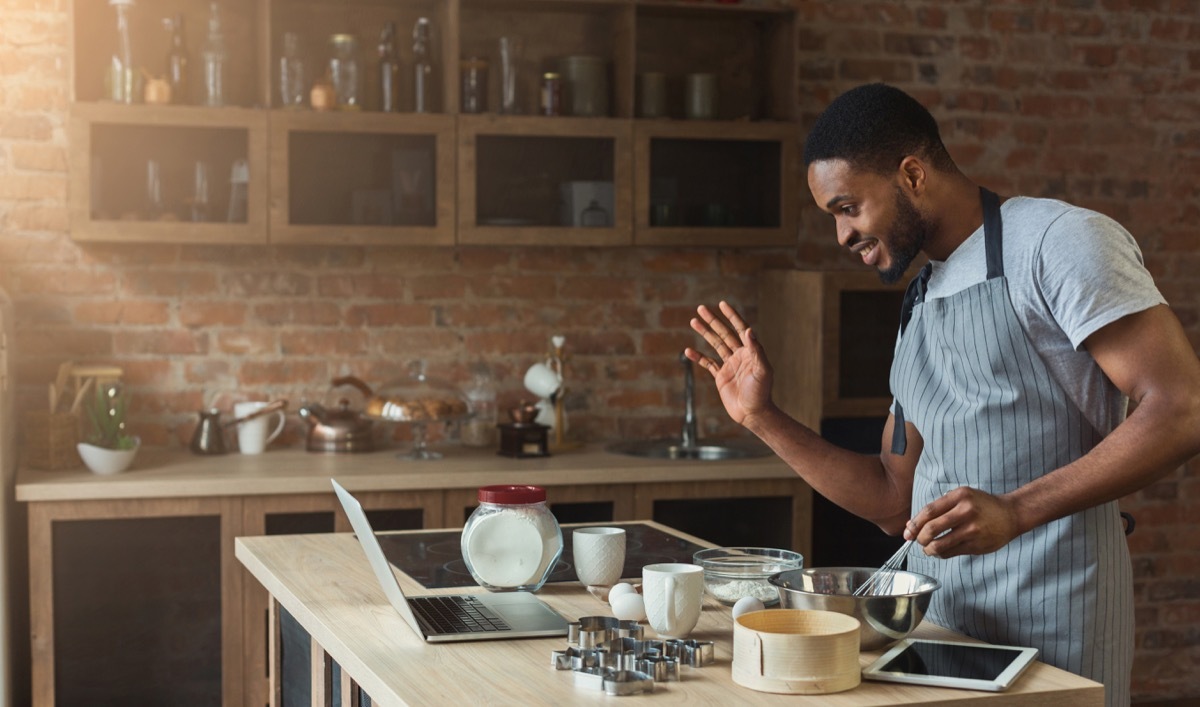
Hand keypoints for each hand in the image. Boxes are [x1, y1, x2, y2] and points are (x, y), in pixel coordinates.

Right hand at [683, 301, 773, 427]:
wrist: (753, 413)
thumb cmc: (761, 392)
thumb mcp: (762, 370)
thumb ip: (756, 350)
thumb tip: (749, 330)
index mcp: (750, 351)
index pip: (740, 329)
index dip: (732, 316)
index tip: (722, 304)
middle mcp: (739, 355)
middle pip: (724, 333)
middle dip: (713, 320)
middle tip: (701, 308)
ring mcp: (729, 365)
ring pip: (715, 345)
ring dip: (704, 333)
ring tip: (693, 321)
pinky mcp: (721, 377)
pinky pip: (708, 364)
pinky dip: (698, 357)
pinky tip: (688, 350)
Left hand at [903, 487, 1021, 557]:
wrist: (1011, 515)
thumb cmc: (981, 505)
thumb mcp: (961, 498)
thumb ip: (938, 509)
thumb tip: (911, 525)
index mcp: (959, 496)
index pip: (929, 511)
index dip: (915, 523)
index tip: (908, 532)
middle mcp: (966, 512)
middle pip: (931, 528)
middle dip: (919, 538)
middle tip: (918, 541)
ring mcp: (972, 530)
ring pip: (940, 545)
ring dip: (928, 549)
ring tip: (928, 548)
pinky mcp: (977, 545)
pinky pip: (951, 552)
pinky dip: (941, 554)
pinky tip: (940, 550)